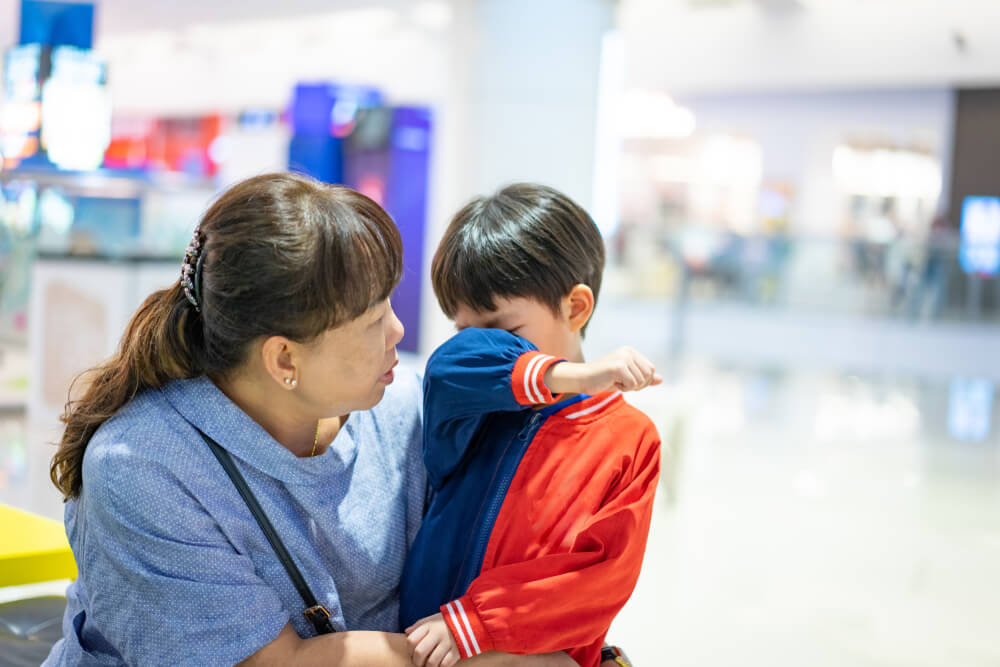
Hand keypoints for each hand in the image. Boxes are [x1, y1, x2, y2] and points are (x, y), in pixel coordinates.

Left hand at [406, 613, 460, 666]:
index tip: (412, 653)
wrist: (469, 620)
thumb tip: (406, 632)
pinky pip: (445, 664)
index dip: (409, 650)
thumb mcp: (432, 619)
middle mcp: (437, 634)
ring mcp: (448, 643)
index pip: (411, 640)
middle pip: (420, 652)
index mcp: (429, 626)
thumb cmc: (446, 621)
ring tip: (428, 665)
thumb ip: (419, 625)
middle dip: (416, 662)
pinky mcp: (457, 651)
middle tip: (418, 663)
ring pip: (432, 662)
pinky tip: (439, 664)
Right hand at [544, 347, 661, 395]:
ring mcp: (624, 358)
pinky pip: (632, 384)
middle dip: (638, 385)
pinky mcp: (619, 366)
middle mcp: (628, 351)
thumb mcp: (626, 379)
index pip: (651, 369)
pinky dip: (623, 388)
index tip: (626, 381)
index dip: (642, 381)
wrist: (582, 378)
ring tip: (614, 381)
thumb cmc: (602, 379)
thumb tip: (661, 380)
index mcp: (631, 351)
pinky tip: (611, 382)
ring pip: (641, 381)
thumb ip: (643, 378)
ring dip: (629, 387)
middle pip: (649, 374)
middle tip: (621, 383)